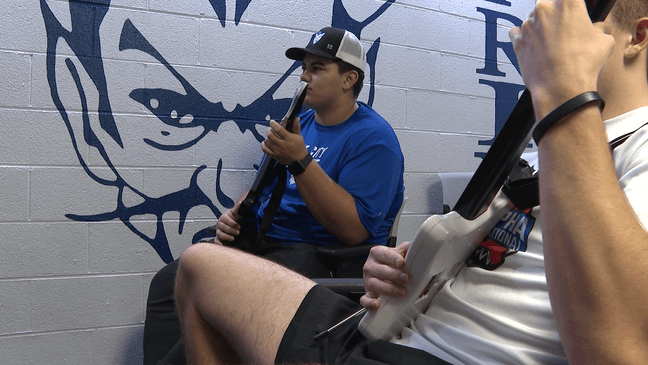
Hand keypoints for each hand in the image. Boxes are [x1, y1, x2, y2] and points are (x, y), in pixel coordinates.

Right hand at [214, 203, 240, 244]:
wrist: (236, 226)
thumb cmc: (236, 220)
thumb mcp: (237, 213)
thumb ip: (238, 208)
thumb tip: (241, 202)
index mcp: (223, 217)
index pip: (225, 220)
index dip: (232, 223)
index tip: (239, 226)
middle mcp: (219, 224)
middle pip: (222, 227)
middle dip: (231, 230)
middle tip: (238, 232)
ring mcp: (218, 232)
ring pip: (219, 234)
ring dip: (227, 237)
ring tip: (233, 238)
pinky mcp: (218, 239)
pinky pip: (216, 241)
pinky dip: (219, 244)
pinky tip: (225, 245)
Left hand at [260, 117, 306, 164]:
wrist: (299, 160)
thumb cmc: (299, 148)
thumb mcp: (299, 136)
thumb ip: (296, 127)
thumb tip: (296, 119)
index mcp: (288, 138)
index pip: (278, 129)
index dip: (274, 124)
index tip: (272, 122)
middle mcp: (282, 144)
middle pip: (270, 135)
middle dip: (269, 130)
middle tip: (271, 129)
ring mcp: (277, 150)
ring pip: (267, 142)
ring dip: (267, 137)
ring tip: (270, 135)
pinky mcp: (275, 155)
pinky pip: (265, 150)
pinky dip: (263, 145)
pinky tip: (265, 142)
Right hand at [360, 241, 410, 310]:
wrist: (384, 270)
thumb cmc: (391, 262)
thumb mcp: (398, 252)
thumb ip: (407, 248)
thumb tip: (417, 245)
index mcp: (377, 253)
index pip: (385, 254)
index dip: (394, 259)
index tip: (402, 263)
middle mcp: (370, 266)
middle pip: (380, 270)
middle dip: (394, 275)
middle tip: (407, 279)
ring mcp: (368, 280)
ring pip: (374, 284)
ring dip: (388, 289)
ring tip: (401, 292)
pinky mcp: (368, 293)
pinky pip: (365, 299)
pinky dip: (370, 303)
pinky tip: (378, 305)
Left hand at [509, 0, 613, 117]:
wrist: (561, 89)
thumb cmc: (582, 66)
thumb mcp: (604, 41)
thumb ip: (596, 28)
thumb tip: (594, 31)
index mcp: (569, 3)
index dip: (571, 7)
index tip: (572, 15)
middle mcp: (545, 9)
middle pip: (549, 4)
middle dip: (556, 15)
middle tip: (564, 31)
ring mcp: (528, 25)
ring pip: (533, 18)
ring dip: (541, 27)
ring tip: (552, 45)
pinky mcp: (517, 41)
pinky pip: (517, 32)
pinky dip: (524, 37)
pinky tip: (534, 46)